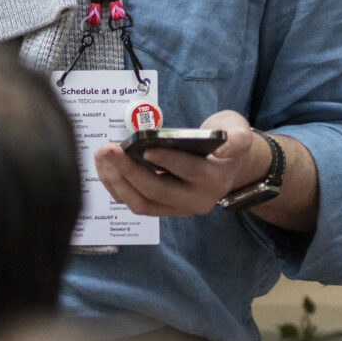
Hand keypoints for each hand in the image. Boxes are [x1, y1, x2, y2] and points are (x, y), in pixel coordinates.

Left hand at [94, 108, 263, 217]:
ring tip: (102, 154)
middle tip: (109, 149)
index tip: (147, 148)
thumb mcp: (238, 133)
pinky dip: (114, 184)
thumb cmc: (226, 144)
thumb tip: (223, 136)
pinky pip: (132, 201)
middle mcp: (196, 200)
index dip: (169, 161)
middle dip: (129, 171)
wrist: (224, 167)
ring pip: (140, 203)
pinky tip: (104, 164)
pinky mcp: (159, 207)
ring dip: (116, 180)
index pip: (190, 172)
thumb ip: (236, 136)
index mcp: (215, 180)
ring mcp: (175, 208)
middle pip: (157, 191)